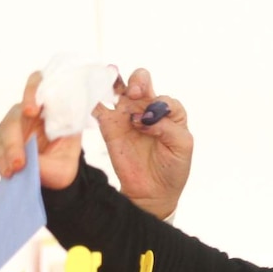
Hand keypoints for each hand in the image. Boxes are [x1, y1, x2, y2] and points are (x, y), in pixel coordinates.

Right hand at [0, 71, 82, 189]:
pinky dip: (3, 161)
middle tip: (20, 163)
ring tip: (14, 171)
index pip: (39, 85)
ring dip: (7, 153)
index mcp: (51, 106)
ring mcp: (14, 124)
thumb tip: (32, 164)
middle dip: (14, 141)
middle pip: (15, 117)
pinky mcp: (4, 138)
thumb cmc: (64, 158)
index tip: (31, 111)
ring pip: (3, 133)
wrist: (56, 172)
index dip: (31, 93)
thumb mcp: (65, 162)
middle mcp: (30, 111)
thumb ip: (49, 161)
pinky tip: (8, 173)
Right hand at [93, 68, 192, 219]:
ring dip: (115, 80)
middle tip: (135, 94)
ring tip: (112, 79)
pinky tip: (90, 92)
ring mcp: (127, 115)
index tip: (153, 123)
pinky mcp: (109, 126)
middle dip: (138, 81)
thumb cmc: (172, 168)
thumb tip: (144, 117)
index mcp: (170, 113)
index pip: (164, 98)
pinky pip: (98, 106)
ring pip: (119, 86)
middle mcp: (148, 109)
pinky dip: (93, 96)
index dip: (159, 106)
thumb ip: (169, 127)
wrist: (153, 192)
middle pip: (141, 81)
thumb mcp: (182, 146)